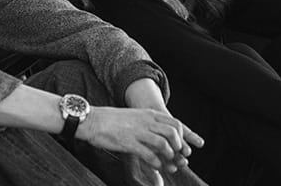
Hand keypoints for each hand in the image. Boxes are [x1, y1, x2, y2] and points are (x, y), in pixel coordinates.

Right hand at [76, 106, 202, 173]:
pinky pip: (149, 154)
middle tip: (179, 158)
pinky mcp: (129, 143)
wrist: (93, 120)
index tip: (187, 149)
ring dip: (169, 157)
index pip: (175, 123)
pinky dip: (156, 163)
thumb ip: (147, 124)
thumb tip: (159, 134)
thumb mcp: (134, 117)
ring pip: (164, 144)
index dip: (185, 137)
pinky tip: (156, 167)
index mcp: (149, 114)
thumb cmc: (112, 121)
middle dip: (180, 147)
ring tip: (168, 164)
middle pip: (174, 133)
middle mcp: (147, 121)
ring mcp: (139, 131)